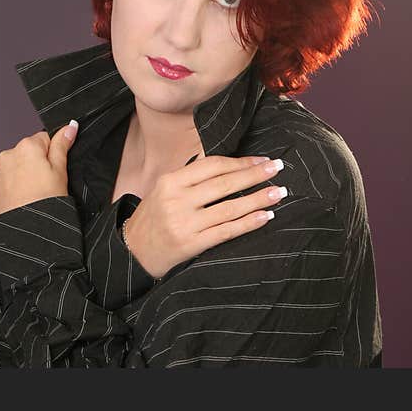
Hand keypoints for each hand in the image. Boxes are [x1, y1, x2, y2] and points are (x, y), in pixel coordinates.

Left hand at [0, 120, 78, 216]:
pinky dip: (12, 188)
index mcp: (27, 147)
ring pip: (14, 168)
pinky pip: (4, 182)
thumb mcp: (61, 171)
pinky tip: (22, 200)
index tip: (55, 170)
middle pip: (27, 153)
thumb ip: (62, 145)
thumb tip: (70, 126)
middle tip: (46, 185)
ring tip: (33, 195)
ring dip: (23, 176)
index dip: (53, 155)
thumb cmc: (46, 203)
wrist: (27, 232)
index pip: (44, 139)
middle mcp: (7, 155)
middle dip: (36, 165)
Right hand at [123, 155, 286, 277]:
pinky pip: (226, 232)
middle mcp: (177, 200)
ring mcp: (185, 223)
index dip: (239, 162)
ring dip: (258, 199)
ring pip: (229, 208)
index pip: (212, 166)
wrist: (133, 250)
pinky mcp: (191, 244)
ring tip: (278, 193)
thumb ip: (191, 177)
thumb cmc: (154, 217)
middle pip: (224, 184)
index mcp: (170, 181)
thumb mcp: (163, 190)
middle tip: (278, 169)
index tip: (261, 160)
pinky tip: (265, 216)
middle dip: (255, 175)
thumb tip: (229, 164)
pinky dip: (248, 223)